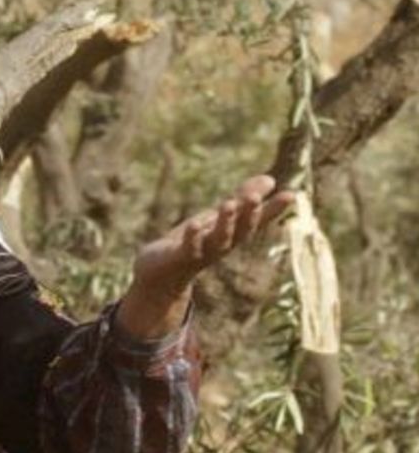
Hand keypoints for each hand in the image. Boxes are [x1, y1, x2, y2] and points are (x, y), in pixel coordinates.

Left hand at [117, 175, 294, 338]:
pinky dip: (192, 237)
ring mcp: (201, 253)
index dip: (274, 209)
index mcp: (233, 234)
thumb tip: (271, 179)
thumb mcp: (219, 218)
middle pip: (241, 230)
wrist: (161, 274)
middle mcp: (222, 245)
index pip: (258, 220)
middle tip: (254, 196)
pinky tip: (194, 224)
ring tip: (229, 203)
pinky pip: (188, 248)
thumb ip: (243, 198)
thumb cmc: (194, 242)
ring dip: (224, 223)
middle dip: (248, 214)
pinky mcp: (179, 258)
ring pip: (217, 239)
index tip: (291, 195)